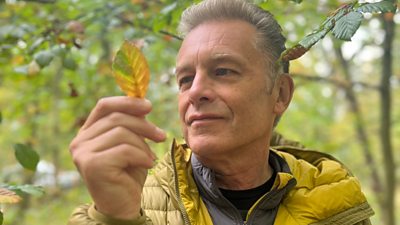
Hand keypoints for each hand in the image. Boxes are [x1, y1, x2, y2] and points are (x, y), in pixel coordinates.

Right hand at [69, 96, 165, 219]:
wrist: (124, 206)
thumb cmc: (128, 174)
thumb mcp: (132, 144)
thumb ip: (132, 124)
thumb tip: (142, 103)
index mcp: (87, 133)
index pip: (104, 106)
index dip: (127, 102)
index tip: (149, 106)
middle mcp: (80, 141)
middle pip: (116, 118)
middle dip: (144, 125)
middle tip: (161, 136)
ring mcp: (83, 153)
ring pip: (122, 133)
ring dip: (143, 145)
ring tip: (149, 158)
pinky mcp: (92, 165)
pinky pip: (124, 150)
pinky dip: (142, 156)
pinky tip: (147, 165)